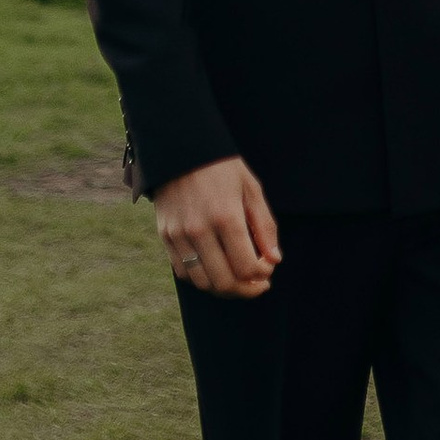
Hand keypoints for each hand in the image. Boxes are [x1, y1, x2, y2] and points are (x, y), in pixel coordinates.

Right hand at [154, 156, 281, 296]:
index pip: (246, 267)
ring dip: (224, 288)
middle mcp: (200, 230)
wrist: (181, 149)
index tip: (268, 269)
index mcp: (226, 216)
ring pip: (202, 282)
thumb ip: (265, 227)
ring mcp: (179, 235)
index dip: (261, 276)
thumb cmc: (222, 168)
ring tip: (238, 280)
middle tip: (257, 285)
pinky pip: (183, 272)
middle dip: (246, 290)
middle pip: (224, 281)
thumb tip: (274, 260)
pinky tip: (215, 269)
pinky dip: (202, 278)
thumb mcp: (251, 189)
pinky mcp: (166, 237)